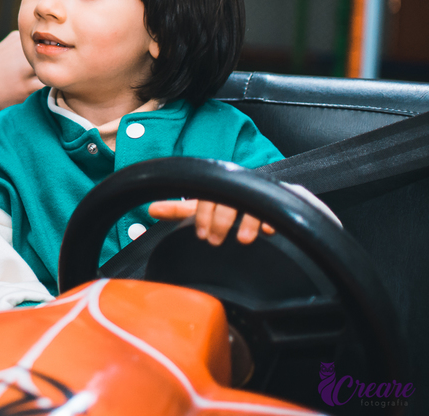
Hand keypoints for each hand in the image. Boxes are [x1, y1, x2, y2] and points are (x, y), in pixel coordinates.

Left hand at [148, 200, 274, 245]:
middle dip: (221, 221)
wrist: (262, 191)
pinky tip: (268, 230)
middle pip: (229, 201)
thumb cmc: (227, 201)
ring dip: (248, 222)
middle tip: (215, 241)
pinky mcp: (277, 199)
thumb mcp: (204, 204)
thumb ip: (179, 209)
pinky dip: (271, 219)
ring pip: (253, 204)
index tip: (200, 234)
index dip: (202, 214)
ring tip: (243, 240)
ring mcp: (258, 194)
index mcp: (219, 188)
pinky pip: (277, 206)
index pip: (207, 197)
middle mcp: (238, 189)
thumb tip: (151, 210)